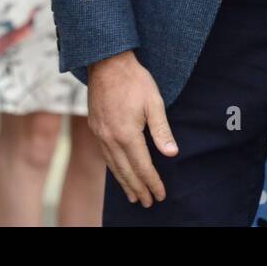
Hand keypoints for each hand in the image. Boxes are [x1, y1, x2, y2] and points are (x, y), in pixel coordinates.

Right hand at [87, 50, 175, 207]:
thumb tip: (171, 154)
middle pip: (126, 171)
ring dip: (124, 182)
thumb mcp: (154, 102)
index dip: (152, 182)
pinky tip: (118, 172)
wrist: (106, 62)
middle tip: (148, 203)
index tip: (160, 195)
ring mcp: (100, 134)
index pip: (142, 166)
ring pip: (113, 166)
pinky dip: (113, 169)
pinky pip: (105, 155)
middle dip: (138, 188)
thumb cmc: (135, 80)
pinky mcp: (95, 127)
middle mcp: (110, 138)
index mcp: (127, 134)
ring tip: (132, 196)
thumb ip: (162, 130)